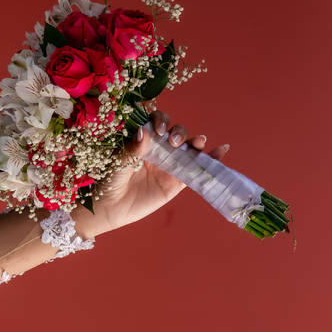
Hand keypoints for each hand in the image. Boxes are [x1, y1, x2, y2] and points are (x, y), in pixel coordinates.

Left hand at [90, 110, 229, 232]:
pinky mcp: (177, 182)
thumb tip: (144, 132)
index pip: (157, 122)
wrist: (110, 210)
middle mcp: (159, 150)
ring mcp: (169, 165)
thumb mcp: (117, 164)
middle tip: (174, 143)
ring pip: (189, 148)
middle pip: (176, 133)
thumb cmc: (109, 183)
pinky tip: (222, 150)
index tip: (158, 131)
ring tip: (199, 142)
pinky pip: (195, 169)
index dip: (161, 121)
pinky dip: (210, 159)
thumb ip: (132, 149)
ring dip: (196, 142)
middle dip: (180, 133)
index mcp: (143, 141)